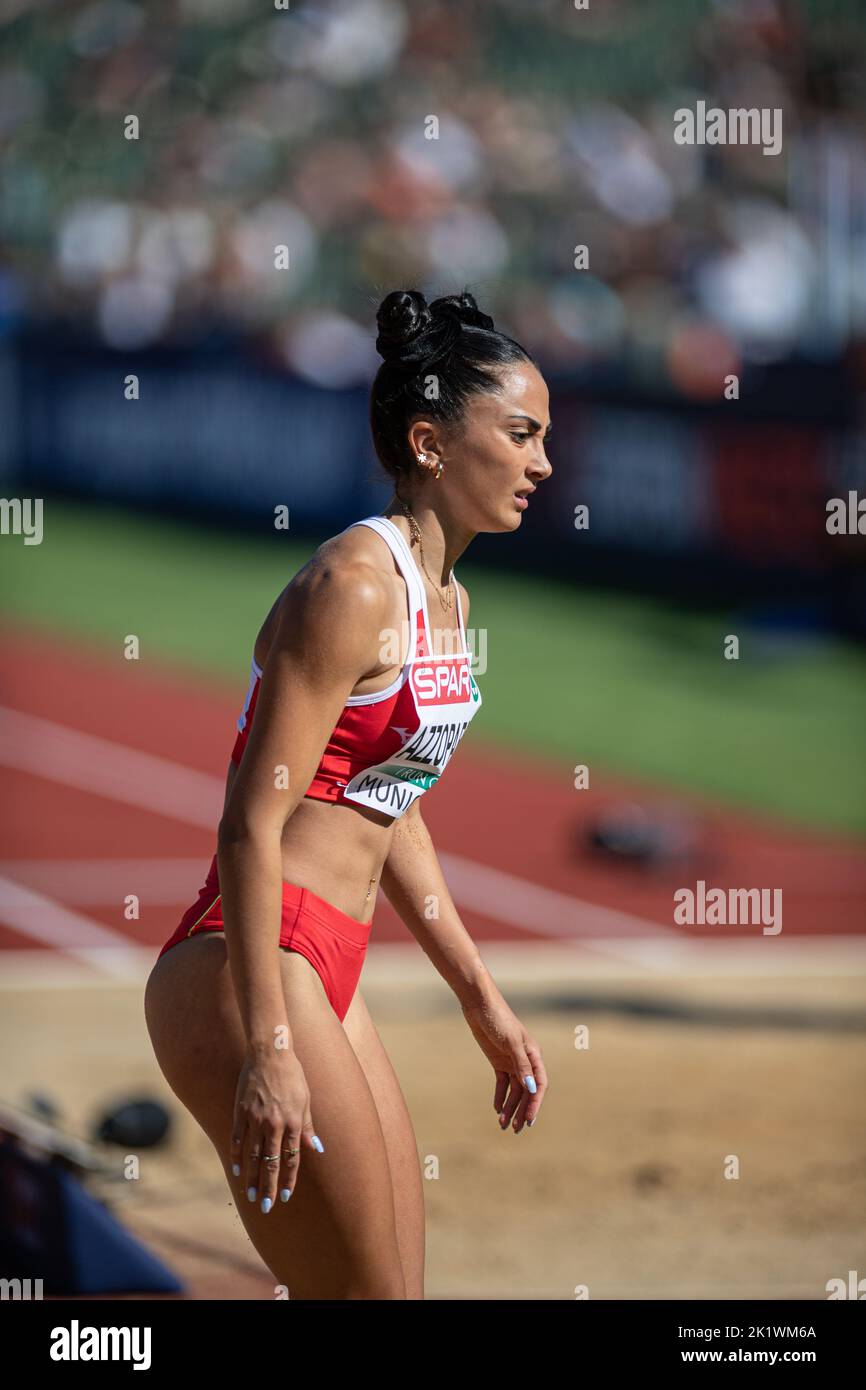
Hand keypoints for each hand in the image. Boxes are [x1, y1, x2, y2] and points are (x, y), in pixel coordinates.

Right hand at [230, 1048, 322, 1212]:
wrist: (270, 1053)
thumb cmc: (293, 1075)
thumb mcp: (306, 1099)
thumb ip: (309, 1126)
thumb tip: (318, 1148)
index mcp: (293, 1122)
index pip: (291, 1158)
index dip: (288, 1179)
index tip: (285, 1196)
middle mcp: (275, 1124)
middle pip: (271, 1162)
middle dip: (269, 1186)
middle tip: (266, 1206)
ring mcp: (256, 1118)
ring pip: (254, 1155)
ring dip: (253, 1177)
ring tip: (251, 1195)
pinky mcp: (241, 1111)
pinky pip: (238, 1139)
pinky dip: (237, 1156)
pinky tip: (237, 1170)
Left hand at [460, 993, 546, 1132]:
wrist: (480, 1005)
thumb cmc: (499, 1019)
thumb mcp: (511, 1043)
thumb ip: (521, 1066)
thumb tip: (531, 1088)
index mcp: (534, 1055)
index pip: (539, 1084)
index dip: (535, 1103)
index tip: (528, 1120)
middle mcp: (525, 1061)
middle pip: (526, 1091)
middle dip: (522, 1110)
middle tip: (515, 1129)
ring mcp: (511, 1061)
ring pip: (514, 1090)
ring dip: (510, 1107)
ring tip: (503, 1124)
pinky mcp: (498, 1061)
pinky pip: (502, 1084)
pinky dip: (500, 1096)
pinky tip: (497, 1109)